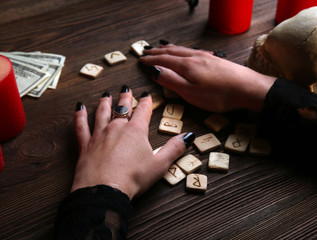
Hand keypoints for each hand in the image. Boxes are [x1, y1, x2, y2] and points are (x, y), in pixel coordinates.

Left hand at [71, 86, 193, 198]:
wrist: (105, 190)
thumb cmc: (134, 178)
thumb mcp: (160, 164)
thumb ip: (174, 148)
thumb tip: (188, 136)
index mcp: (136, 131)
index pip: (143, 111)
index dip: (146, 102)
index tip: (146, 95)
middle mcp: (117, 128)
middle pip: (122, 108)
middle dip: (125, 97)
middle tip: (125, 88)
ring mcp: (99, 135)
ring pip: (102, 113)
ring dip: (104, 103)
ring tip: (106, 95)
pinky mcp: (85, 145)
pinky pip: (81, 126)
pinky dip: (80, 116)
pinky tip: (79, 108)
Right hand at [140, 43, 275, 111]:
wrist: (249, 88)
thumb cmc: (220, 94)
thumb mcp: (192, 93)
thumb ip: (172, 82)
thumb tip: (156, 72)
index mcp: (187, 66)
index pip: (164, 60)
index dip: (151, 61)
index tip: (141, 60)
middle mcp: (195, 57)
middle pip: (172, 52)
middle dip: (157, 52)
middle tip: (146, 51)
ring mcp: (206, 56)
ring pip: (182, 49)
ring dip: (169, 49)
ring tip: (161, 48)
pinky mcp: (215, 59)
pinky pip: (193, 50)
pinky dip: (182, 50)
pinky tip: (186, 51)